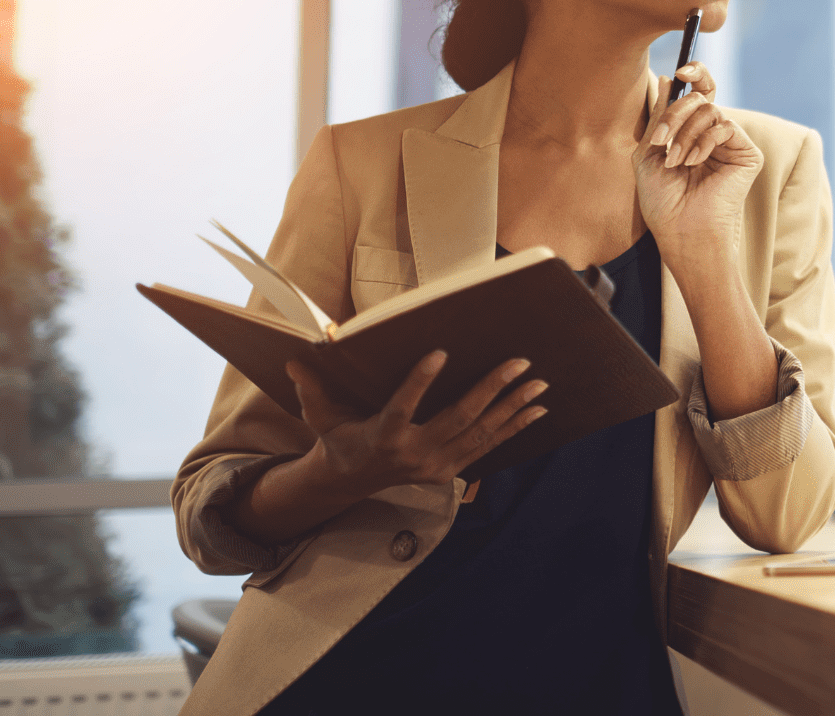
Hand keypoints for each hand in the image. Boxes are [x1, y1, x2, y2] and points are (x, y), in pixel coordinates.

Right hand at [287, 351, 546, 497]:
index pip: (402, 408)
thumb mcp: (319, 416)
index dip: (419, 382)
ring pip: (481, 434)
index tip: (439, 352)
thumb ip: (311, 389)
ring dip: (513, 408)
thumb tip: (295, 358)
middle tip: (519, 362)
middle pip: (458, 420)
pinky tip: (537, 410)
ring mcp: (435, 465)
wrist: (350, 482)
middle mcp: (413, 454)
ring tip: (539, 384)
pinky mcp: (450, 471)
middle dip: (491, 390)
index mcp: (382, 437)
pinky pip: (488, 448)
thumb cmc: (338, 438)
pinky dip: (514, 429)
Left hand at [633, 63, 762, 269]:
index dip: (695, 73)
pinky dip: (704, 141)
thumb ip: (659, 116)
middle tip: (662, 140)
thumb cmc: (662, 201)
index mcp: (691, 132)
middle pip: (699, 97)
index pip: (698, 92)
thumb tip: (667, 78)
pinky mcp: (747, 154)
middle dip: (675, 114)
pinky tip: (695, 163)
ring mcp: (731, 144)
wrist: (681, 230)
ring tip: (676, 161)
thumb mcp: (649, 153)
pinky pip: (725, 126)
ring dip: (685, 133)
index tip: (680, 71)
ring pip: (709, 110)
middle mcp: (712, 135)